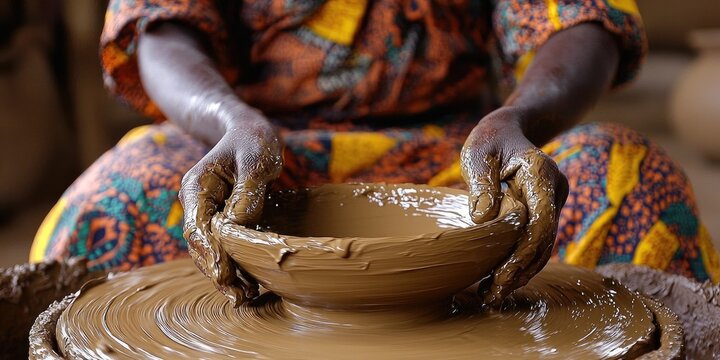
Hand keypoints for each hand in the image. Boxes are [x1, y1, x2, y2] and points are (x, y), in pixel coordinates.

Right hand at [179, 111, 282, 306]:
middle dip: (217, 272)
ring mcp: (207, 213)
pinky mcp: (222, 220)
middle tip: (239, 296)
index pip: (198, 228)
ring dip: (225, 274)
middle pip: (200, 246)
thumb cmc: (252, 141)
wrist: (249, 131)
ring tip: (245, 297)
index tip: (225, 275)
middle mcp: (197, 203)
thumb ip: (247, 194)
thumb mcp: (255, 161)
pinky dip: (234, 265)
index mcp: (197, 187)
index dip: (211, 254)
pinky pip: (223, 246)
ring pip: (210, 251)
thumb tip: (239, 228)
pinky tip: (249, 283)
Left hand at [461, 107, 568, 307]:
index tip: (499, 276)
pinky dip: (521, 262)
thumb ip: (481, 183)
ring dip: (521, 273)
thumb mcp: (478, 154)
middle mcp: (554, 190)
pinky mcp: (544, 212)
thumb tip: (483, 220)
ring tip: (492, 295)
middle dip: (519, 271)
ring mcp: (552, 202)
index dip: (522, 254)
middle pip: (543, 240)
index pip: (540, 222)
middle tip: (491, 296)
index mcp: (541, 173)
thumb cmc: (489, 140)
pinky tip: (501, 280)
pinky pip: (536, 242)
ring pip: (543, 246)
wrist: (508, 130)